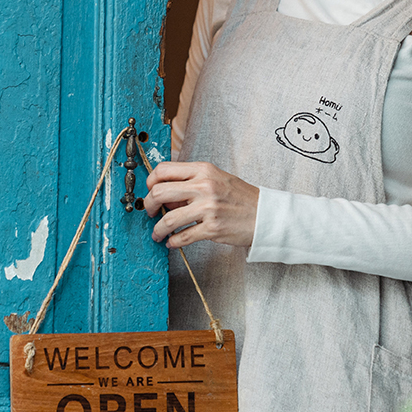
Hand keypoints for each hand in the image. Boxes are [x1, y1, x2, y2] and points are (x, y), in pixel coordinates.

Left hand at [144, 161, 258, 248]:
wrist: (265, 214)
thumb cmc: (240, 197)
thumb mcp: (215, 179)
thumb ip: (190, 183)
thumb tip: (164, 194)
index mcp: (203, 170)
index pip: (164, 170)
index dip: (150, 182)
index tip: (149, 191)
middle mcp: (204, 186)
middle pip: (159, 192)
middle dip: (147, 205)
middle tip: (149, 212)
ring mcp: (208, 208)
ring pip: (168, 219)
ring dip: (158, 229)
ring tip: (158, 233)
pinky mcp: (212, 229)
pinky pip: (183, 237)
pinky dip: (173, 242)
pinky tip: (172, 242)